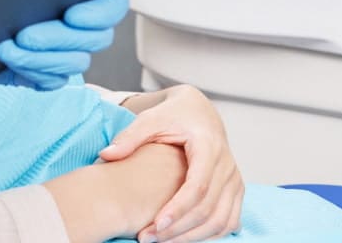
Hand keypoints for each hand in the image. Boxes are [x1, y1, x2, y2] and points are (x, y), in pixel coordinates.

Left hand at [0, 0, 129, 89]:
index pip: (113, 4)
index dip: (98, 14)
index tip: (71, 16)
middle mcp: (89, 25)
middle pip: (95, 39)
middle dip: (57, 38)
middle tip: (25, 36)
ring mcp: (74, 51)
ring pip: (75, 63)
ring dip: (39, 58)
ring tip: (6, 50)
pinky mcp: (54, 73)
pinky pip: (53, 80)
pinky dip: (31, 73)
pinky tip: (10, 63)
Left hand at [98, 84, 243, 241]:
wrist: (199, 111)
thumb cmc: (173, 115)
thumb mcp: (150, 119)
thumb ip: (129, 137)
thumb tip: (105, 154)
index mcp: (208, 147)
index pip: (197, 187)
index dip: (177, 209)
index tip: (155, 225)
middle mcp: (227, 166)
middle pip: (208, 209)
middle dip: (179, 229)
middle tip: (149, 238)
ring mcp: (235, 180)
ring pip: (221, 221)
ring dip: (193, 237)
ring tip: (162, 241)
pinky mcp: (236, 190)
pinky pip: (229, 221)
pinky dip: (208, 235)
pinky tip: (182, 238)